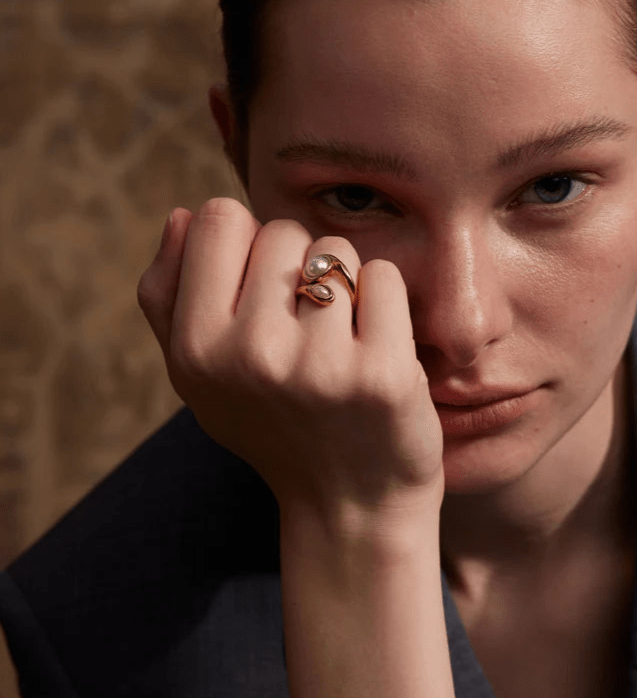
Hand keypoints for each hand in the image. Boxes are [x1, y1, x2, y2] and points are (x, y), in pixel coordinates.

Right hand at [137, 198, 444, 531]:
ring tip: (338, 342)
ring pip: (336, 250)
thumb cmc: (270, 424)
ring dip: (344, 284)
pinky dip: (384, 302)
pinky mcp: (383, 372)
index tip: (258, 293)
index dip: (245, 246)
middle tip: (304, 331)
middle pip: (283, 230)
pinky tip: (374, 348)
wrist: (349, 507)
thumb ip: (168, 294)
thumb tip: (183, 214)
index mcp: (196, 349)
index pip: (220, 217)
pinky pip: (383, 276)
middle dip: (296, 267)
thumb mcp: (196, 374)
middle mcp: (252, 355)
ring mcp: (320, 366)